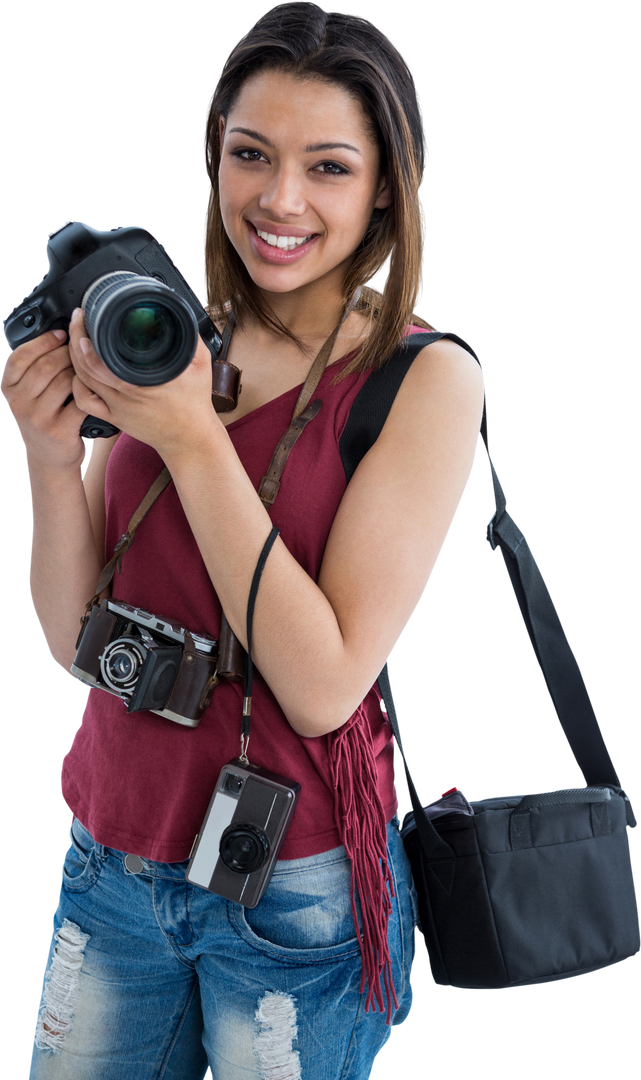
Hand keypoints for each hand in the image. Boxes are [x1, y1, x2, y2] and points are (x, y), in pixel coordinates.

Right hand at [1, 328, 87, 473]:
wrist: (48, 460)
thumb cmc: (42, 419)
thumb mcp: (25, 394)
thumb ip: (31, 369)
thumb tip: (55, 331)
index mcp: (7, 388)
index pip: (19, 356)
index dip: (43, 341)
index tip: (62, 334)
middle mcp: (17, 403)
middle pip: (45, 366)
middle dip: (67, 354)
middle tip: (80, 351)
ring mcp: (37, 418)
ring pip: (63, 381)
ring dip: (79, 371)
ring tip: (86, 369)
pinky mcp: (58, 430)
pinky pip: (79, 401)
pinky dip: (88, 392)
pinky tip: (92, 388)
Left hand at [68, 307, 219, 458]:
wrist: (190, 438)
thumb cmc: (195, 403)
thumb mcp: (200, 365)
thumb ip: (191, 339)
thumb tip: (181, 316)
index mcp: (142, 380)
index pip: (101, 357)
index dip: (86, 336)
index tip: (86, 316)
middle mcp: (126, 394)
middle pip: (85, 364)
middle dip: (75, 338)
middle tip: (77, 320)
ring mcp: (117, 408)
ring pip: (82, 380)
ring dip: (73, 358)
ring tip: (76, 339)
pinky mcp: (114, 418)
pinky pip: (85, 402)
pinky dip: (76, 385)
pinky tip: (77, 373)